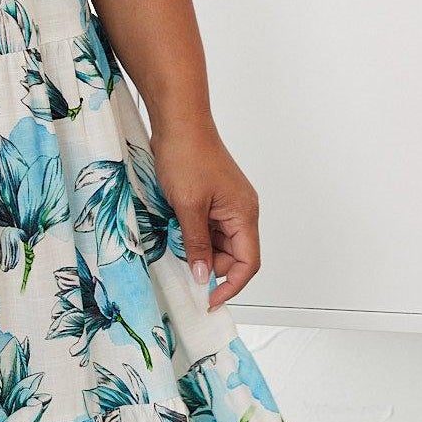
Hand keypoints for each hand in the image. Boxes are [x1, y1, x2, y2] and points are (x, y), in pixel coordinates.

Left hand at [149, 118, 260, 310]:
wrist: (177, 123)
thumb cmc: (187, 156)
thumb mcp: (188, 206)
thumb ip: (196, 244)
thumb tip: (202, 275)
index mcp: (244, 214)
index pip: (248, 262)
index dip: (231, 284)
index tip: (209, 298)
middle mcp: (240, 211)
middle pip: (231, 255)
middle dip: (209, 265)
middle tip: (182, 267)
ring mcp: (225, 205)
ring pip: (216, 242)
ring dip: (197, 249)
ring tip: (173, 245)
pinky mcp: (211, 199)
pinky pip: (205, 227)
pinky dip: (191, 235)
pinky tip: (173, 233)